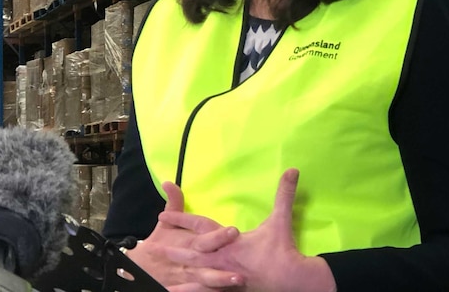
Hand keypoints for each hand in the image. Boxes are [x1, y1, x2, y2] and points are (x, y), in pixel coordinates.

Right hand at [127, 181, 243, 290]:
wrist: (141, 267)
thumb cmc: (161, 241)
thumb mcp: (167, 222)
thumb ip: (174, 202)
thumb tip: (169, 182)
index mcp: (188, 241)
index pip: (203, 236)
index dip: (218, 235)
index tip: (234, 231)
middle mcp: (190, 259)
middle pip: (206, 258)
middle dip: (222, 261)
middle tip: (240, 259)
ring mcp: (188, 277)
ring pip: (205, 280)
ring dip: (220, 280)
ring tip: (238, 279)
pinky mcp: (187, 288)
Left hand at [160, 169, 336, 291]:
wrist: (291, 279)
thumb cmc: (283, 249)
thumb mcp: (282, 219)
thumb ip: (284, 193)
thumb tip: (292, 169)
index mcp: (229, 243)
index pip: (201, 228)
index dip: (181, 219)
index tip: (163, 216)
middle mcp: (223, 261)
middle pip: (192, 256)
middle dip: (174, 251)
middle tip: (155, 249)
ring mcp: (225, 278)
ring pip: (197, 279)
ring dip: (182, 278)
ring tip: (162, 282)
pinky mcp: (231, 291)